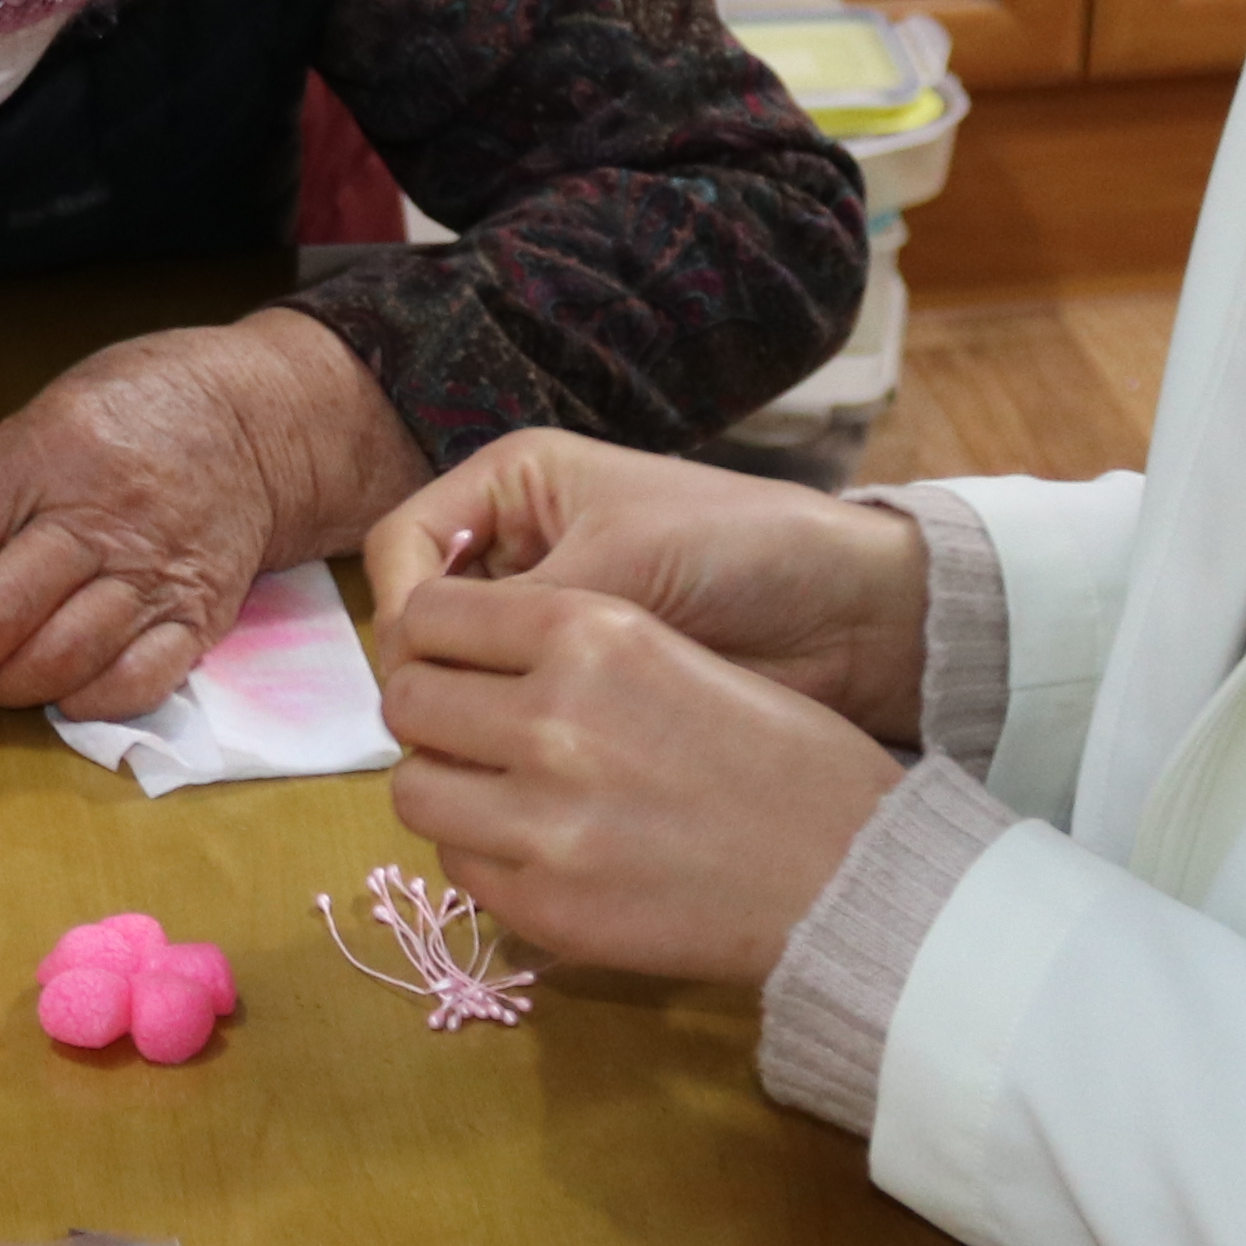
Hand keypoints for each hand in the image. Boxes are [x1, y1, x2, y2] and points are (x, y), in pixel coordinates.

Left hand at [0, 310, 426, 720]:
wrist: (252, 420)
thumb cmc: (123, 419)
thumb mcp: (36, 430)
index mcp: (41, 456)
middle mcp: (99, 517)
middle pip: (1, 614)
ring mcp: (154, 570)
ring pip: (61, 659)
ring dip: (8, 687)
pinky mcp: (200, 614)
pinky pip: (133, 685)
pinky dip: (83, 702)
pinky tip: (63, 689)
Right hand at [364, 433, 930, 742]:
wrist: (844, 613)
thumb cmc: (738, 550)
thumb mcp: (617, 565)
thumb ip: (514, 611)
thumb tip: (418, 673)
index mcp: (517, 485)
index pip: (406, 542)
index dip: (401, 603)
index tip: (427, 665)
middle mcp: (519, 546)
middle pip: (422, 613)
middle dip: (431, 665)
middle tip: (458, 720)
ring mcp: (547, 619)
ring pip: (460, 671)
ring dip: (471, 707)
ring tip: (499, 745)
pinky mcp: (577, 681)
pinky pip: (512, 709)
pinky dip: (510, 734)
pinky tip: (529, 760)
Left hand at [377, 578, 906, 984]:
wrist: (851, 872)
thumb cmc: (782, 755)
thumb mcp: (673, 653)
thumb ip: (567, 649)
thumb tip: (468, 662)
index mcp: (590, 630)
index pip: (430, 614)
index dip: (427, 639)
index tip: (447, 660)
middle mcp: (553, 714)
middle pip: (406, 700)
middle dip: (427, 714)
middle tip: (464, 733)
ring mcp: (541, 817)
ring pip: (412, 789)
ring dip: (443, 787)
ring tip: (495, 794)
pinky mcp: (543, 902)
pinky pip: (456, 866)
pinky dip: (480, 855)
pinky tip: (537, 849)